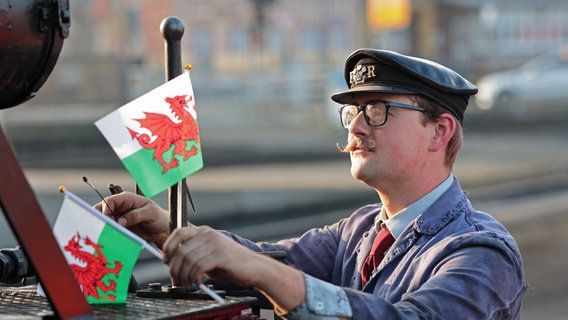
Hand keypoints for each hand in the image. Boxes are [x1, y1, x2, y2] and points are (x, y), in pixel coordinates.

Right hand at [94, 191, 169, 248]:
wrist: (161, 230)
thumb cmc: (158, 217)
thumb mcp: (150, 213)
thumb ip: (135, 215)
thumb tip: (120, 221)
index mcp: (127, 199)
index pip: (109, 201)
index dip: (105, 209)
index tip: (108, 220)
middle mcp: (120, 207)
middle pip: (101, 209)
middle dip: (100, 218)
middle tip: (105, 228)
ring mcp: (118, 217)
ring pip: (103, 220)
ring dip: (103, 226)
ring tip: (108, 234)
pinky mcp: (118, 227)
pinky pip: (109, 229)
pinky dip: (107, 233)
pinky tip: (111, 238)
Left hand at [162, 225, 306, 312]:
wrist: (255, 268)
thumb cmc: (231, 264)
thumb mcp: (209, 256)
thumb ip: (193, 255)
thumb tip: (172, 264)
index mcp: (204, 232)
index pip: (178, 232)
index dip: (168, 247)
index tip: (165, 261)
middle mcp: (209, 234)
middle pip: (181, 250)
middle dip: (175, 269)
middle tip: (177, 281)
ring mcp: (215, 243)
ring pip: (188, 259)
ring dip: (184, 276)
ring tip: (188, 285)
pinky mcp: (221, 255)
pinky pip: (199, 266)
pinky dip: (195, 277)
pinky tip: (199, 283)